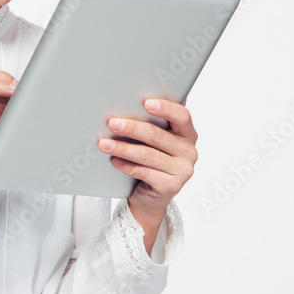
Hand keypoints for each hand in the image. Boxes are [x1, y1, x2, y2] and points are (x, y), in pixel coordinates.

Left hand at [97, 98, 197, 242]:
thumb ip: (153, 122)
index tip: (146, 102)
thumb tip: (133, 97)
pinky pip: (144, 172)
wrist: (151, 196)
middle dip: (132, 128)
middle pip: (158, 136)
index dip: (165, 108)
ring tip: (104, 143)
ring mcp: (182, 170)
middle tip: (112, 123)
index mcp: (188, 134)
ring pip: (148, 155)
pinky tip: (114, 160)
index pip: (182, 116)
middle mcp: (189, 151)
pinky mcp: (171, 186)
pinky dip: (126, 166)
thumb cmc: (152, 159)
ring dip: (123, 147)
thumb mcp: (156, 140)